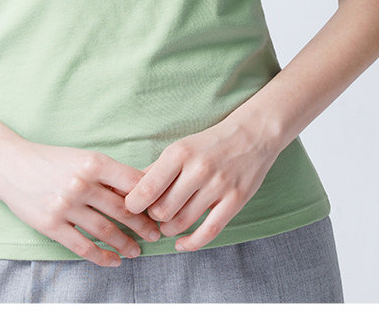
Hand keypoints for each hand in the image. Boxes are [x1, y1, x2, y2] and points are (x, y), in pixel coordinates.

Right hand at [0, 140, 163, 267]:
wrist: (10, 164)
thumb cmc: (50, 159)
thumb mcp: (81, 157)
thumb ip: (106, 174)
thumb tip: (138, 192)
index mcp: (93, 162)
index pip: (132, 183)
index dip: (149, 199)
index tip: (159, 209)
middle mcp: (81, 183)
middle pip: (122, 210)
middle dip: (142, 225)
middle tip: (155, 234)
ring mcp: (66, 206)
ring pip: (106, 231)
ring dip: (125, 244)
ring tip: (136, 251)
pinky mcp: (51, 225)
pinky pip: (83, 247)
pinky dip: (102, 257)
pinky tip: (113, 261)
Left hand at [123, 112, 280, 251]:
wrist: (252, 134)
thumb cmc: (209, 143)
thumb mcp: (180, 148)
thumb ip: (155, 170)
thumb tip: (127, 190)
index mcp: (179, 153)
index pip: (147, 189)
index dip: (134, 205)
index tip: (132, 208)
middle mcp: (198, 169)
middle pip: (162, 210)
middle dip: (153, 217)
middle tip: (154, 214)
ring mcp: (218, 186)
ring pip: (182, 222)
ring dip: (169, 229)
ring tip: (168, 224)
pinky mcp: (235, 201)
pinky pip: (208, 232)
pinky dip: (190, 243)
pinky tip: (181, 243)